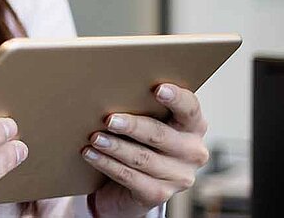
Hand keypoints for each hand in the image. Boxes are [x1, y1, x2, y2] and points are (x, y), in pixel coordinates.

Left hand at [83, 84, 211, 217]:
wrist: (129, 185)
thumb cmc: (137, 141)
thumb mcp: (144, 121)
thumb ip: (139, 106)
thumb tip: (108, 90)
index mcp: (193, 127)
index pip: (190, 109)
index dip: (176, 98)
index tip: (158, 89)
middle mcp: (193, 152)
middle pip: (161, 135)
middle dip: (133, 126)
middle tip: (109, 119)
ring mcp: (179, 176)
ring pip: (142, 158)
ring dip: (115, 147)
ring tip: (94, 138)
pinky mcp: (159, 194)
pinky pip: (130, 177)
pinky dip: (107, 164)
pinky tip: (90, 154)